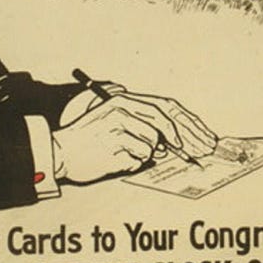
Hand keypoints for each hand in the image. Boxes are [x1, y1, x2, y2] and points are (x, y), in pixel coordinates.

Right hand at [51, 92, 216, 183]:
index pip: (168, 107)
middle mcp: (123, 106)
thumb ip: (144, 129)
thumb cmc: (88, 144)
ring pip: (153, 142)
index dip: (190, 123)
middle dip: (187, 137)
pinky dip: (132, 162)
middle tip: (199, 153)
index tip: (205, 139)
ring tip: (122, 153)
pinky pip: (139, 157)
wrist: (57, 153)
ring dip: (146, 154)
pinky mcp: (114, 140)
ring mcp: (119, 123)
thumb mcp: (117, 126)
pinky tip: (115, 159)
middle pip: (166, 118)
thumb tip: (174, 146)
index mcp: (126, 99)